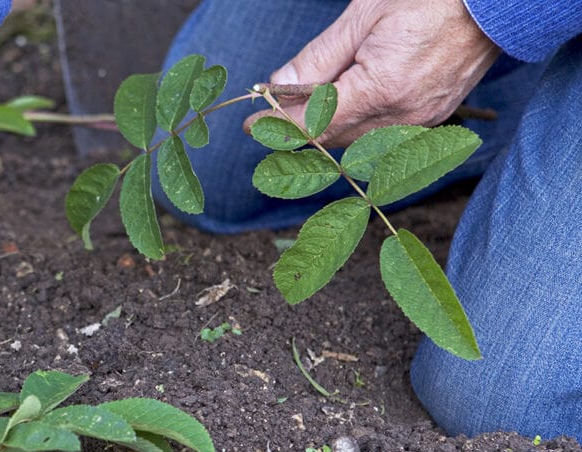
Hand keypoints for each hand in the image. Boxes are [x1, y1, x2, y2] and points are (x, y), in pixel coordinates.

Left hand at [249, 0, 500, 146]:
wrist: (496, 2)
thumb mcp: (364, 16)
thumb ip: (319, 58)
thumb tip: (280, 84)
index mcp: (384, 89)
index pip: (316, 123)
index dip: (280, 126)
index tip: (251, 125)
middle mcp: (403, 116)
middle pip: (333, 138)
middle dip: (298, 129)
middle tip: (268, 117)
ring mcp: (421, 122)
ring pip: (356, 141)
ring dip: (325, 131)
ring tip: (298, 114)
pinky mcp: (432, 119)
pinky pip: (381, 135)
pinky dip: (355, 127)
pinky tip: (339, 113)